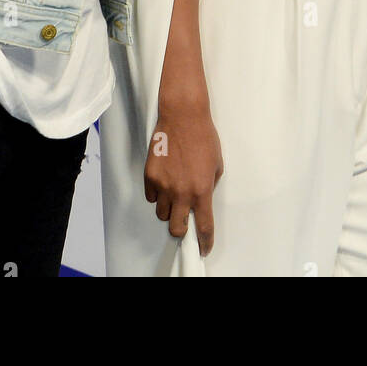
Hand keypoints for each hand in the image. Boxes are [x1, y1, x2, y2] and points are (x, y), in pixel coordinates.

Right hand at [144, 101, 223, 256]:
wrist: (183, 117)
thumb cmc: (203, 137)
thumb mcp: (217, 164)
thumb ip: (209, 185)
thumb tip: (201, 197)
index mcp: (202, 190)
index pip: (203, 226)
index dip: (204, 241)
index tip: (203, 248)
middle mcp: (182, 192)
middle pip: (176, 228)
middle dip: (180, 229)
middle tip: (183, 220)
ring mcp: (163, 185)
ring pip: (162, 213)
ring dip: (168, 209)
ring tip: (173, 194)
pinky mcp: (150, 176)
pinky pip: (151, 196)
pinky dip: (157, 194)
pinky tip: (164, 181)